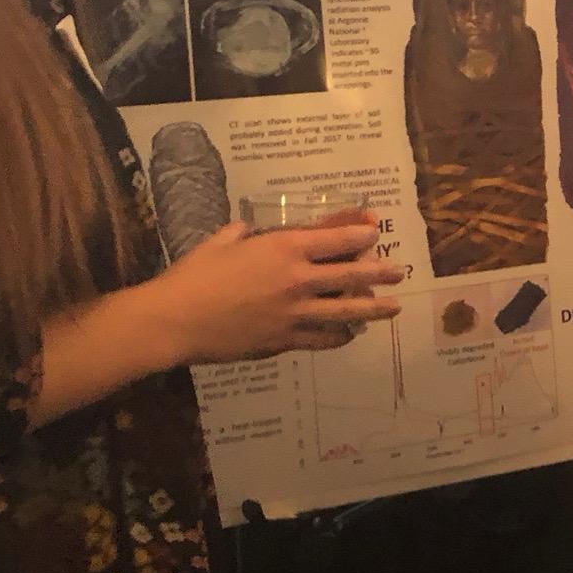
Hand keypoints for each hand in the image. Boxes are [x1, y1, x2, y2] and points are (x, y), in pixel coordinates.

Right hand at [147, 216, 405, 364]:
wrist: (174, 320)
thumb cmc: (194, 275)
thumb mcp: (223, 240)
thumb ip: (245, 234)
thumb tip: (253, 232)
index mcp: (283, 249)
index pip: (335, 238)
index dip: (359, 233)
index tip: (375, 231)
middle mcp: (297, 280)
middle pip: (351, 274)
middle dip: (379, 272)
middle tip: (398, 272)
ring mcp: (293, 314)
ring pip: (345, 311)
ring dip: (372, 309)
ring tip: (393, 308)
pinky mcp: (284, 341)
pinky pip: (322, 339)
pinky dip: (339, 336)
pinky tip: (349, 334)